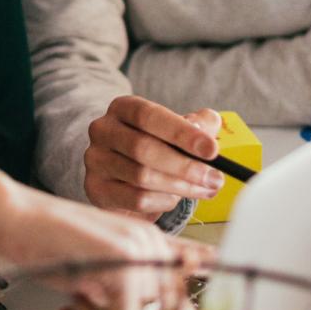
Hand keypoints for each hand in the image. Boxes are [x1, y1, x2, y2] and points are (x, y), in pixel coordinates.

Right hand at [0, 183, 212, 309]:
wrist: (15, 216)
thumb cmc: (48, 240)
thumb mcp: (98, 260)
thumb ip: (132, 279)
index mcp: (150, 238)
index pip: (197, 259)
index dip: (214, 272)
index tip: (219, 278)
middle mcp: (153, 241)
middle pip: (176, 309)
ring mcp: (141, 251)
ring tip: (76, 309)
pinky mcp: (124, 264)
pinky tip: (69, 307)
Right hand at [83, 96, 225, 218]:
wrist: (124, 175)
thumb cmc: (156, 146)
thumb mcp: (178, 130)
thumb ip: (198, 124)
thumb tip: (207, 130)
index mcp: (123, 108)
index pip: (149, 116)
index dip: (182, 133)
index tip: (212, 150)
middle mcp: (103, 130)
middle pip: (143, 148)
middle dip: (185, 166)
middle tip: (215, 179)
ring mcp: (95, 160)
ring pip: (141, 176)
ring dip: (179, 186)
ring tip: (203, 190)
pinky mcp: (96, 188)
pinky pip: (135, 199)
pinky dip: (162, 201)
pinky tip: (175, 198)